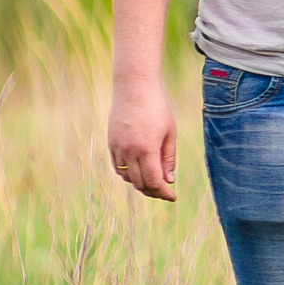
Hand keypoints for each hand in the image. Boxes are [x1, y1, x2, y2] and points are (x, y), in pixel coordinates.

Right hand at [107, 76, 177, 201]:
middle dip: (153, 191)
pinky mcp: (111, 143)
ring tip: (153, 183)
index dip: (163, 193)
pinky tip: (139, 173)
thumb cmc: (157, 108)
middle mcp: (129, 151)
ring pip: (127, 177)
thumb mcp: (169, 133)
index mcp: (146, 149)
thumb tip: (169, 180)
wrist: (134, 87)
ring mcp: (117, 147)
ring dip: (140, 184)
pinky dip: (128, 174)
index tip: (173, 197)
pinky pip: (118, 167)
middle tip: (164, 193)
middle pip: (139, 183)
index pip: (154, 181)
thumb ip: (168, 158)